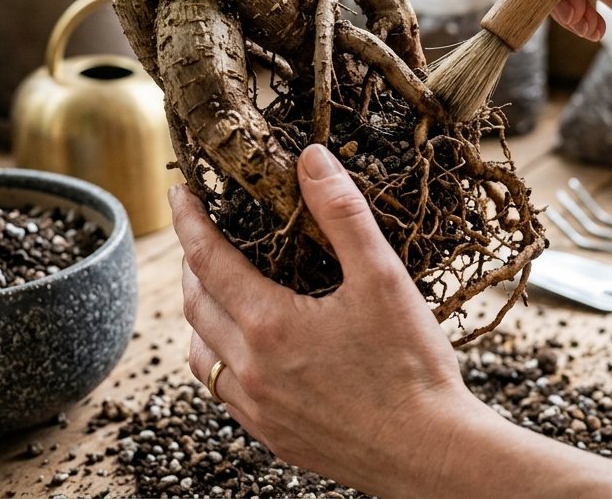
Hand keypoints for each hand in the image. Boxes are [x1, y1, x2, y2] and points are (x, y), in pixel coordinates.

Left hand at [171, 144, 485, 496]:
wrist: (431, 453)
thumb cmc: (412, 367)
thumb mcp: (383, 278)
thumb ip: (342, 213)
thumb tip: (311, 159)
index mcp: (270, 324)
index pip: (207, 260)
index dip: (190, 221)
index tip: (180, 193)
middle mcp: (251, 369)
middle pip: (195, 305)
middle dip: (192, 263)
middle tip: (204, 235)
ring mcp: (258, 409)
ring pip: (201, 354)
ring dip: (200, 316)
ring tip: (217, 291)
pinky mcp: (274, 435)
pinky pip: (224, 391)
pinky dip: (220, 359)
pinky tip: (246, 351)